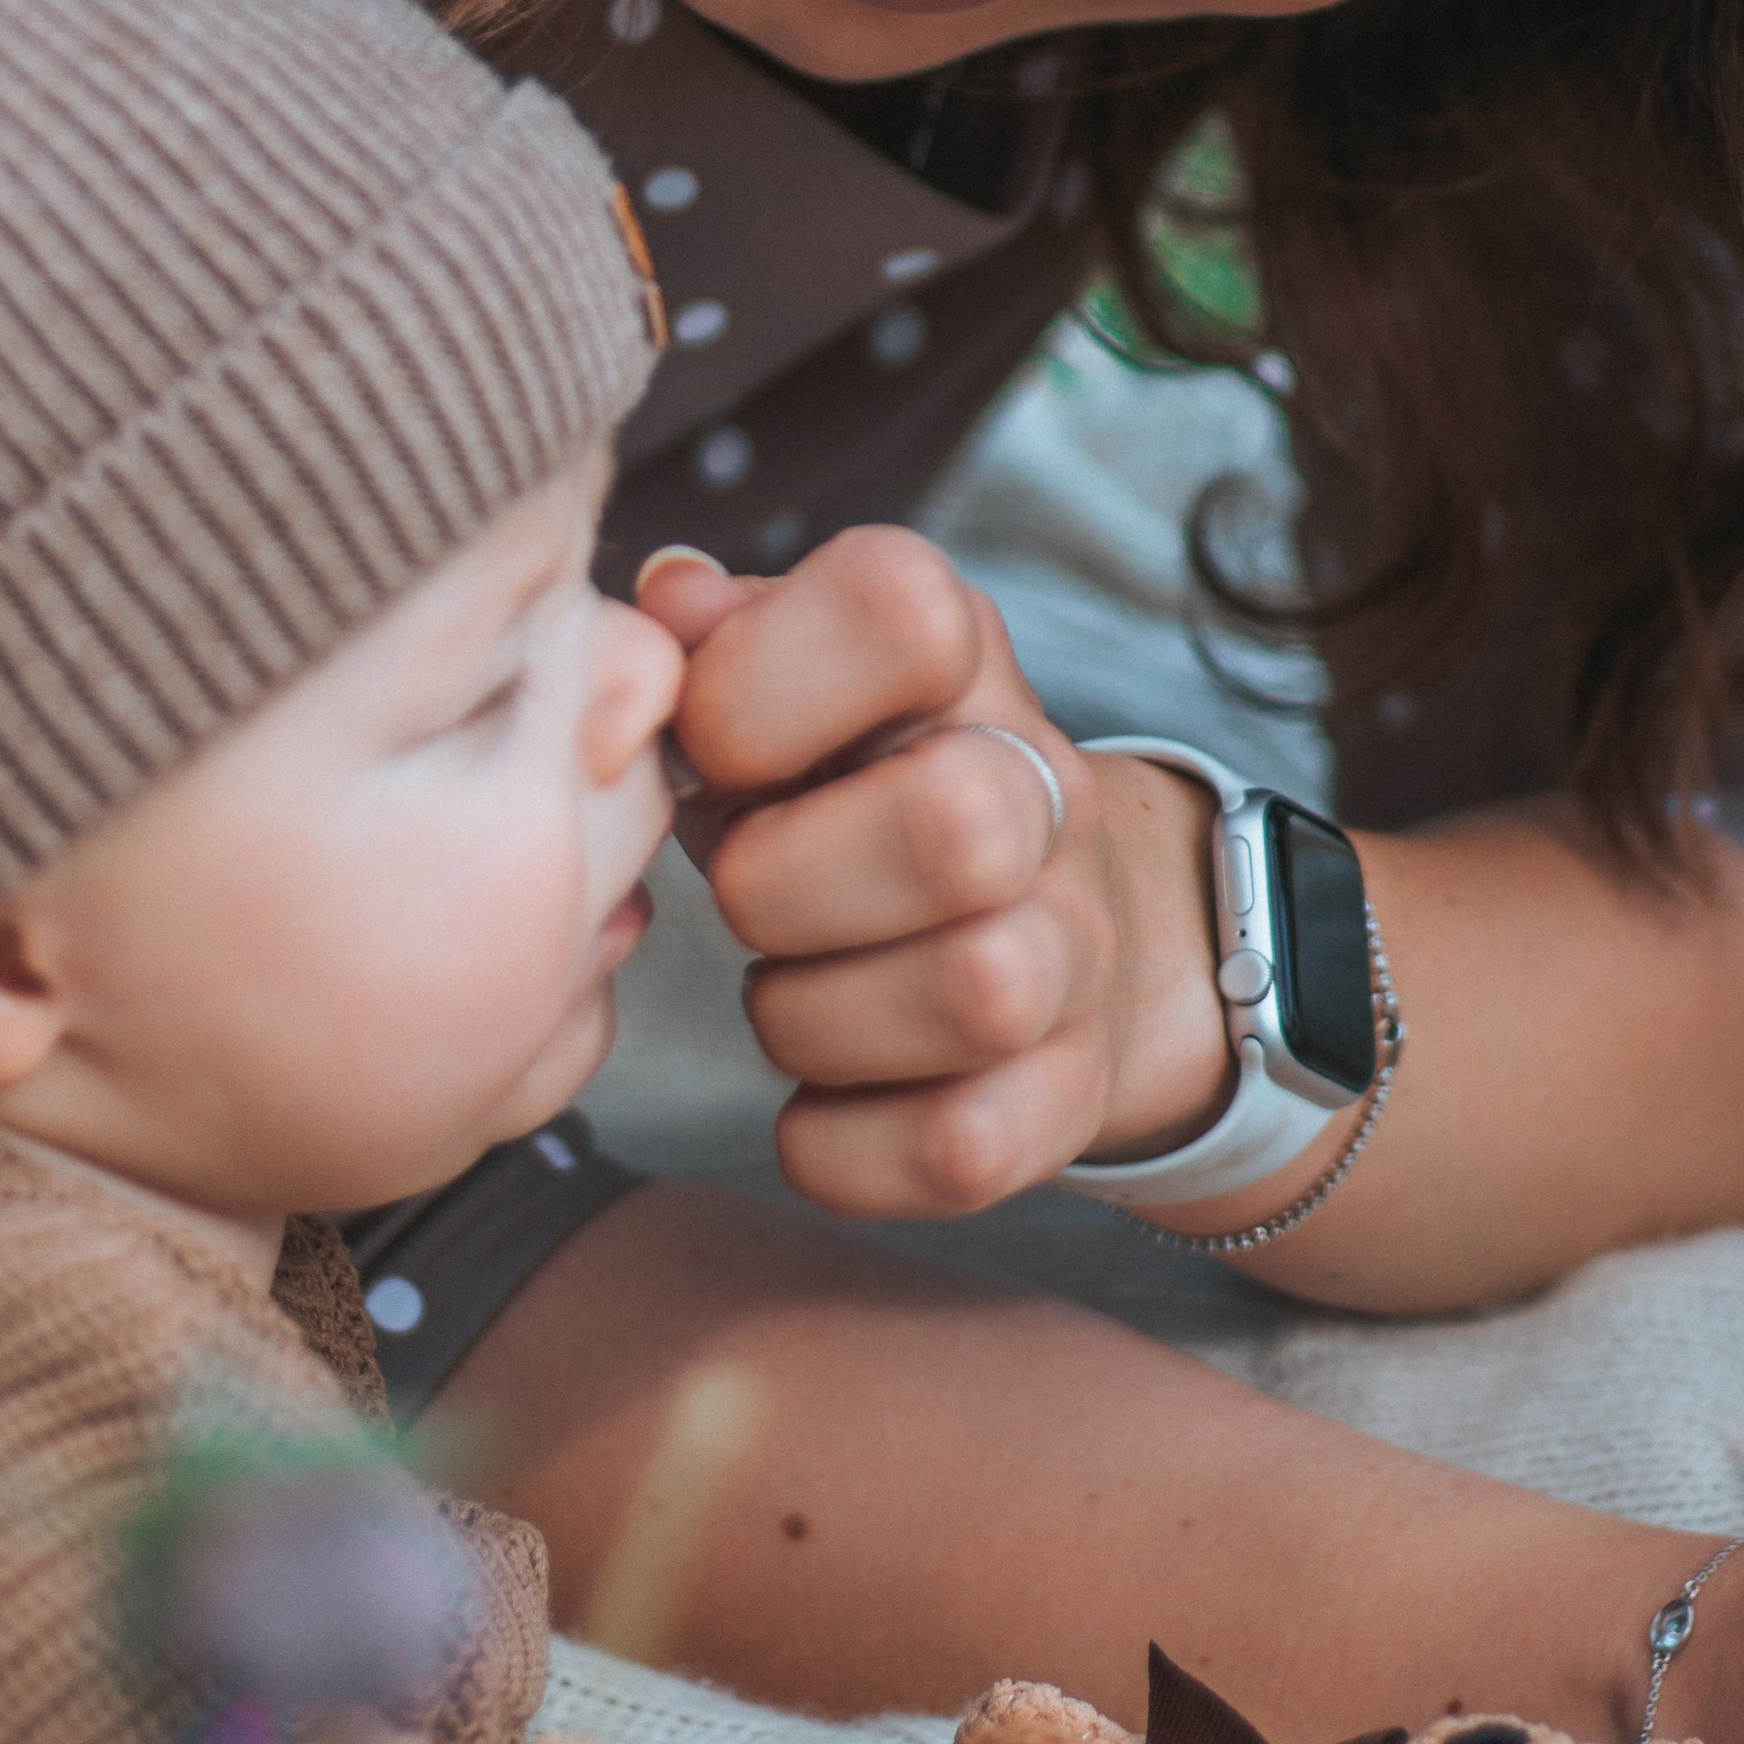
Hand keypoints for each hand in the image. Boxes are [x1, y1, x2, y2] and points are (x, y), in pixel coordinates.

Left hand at [639, 529, 1235, 1217]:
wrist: (1052, 926)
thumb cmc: (852, 795)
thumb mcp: (787, 691)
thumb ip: (712, 638)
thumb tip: (667, 594)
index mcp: (953, 663)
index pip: (900, 606)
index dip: (758, 681)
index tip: (704, 748)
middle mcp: (1041, 792)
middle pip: (960, 825)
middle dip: (784, 883)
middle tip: (741, 895)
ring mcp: (1076, 947)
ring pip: (977, 993)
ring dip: (812, 1018)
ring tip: (784, 995)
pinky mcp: (1070, 1091)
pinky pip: (961, 1149)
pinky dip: (845, 1146)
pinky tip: (821, 1100)